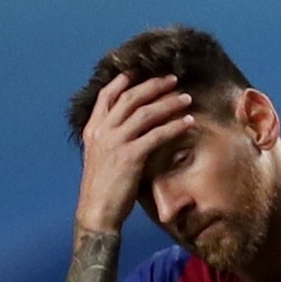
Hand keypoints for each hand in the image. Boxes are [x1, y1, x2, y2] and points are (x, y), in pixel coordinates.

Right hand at [74, 73, 194, 233]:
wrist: (96, 211)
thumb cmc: (101, 186)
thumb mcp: (98, 155)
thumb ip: (109, 137)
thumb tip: (126, 125)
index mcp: (92, 129)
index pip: (107, 95)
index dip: (123, 80)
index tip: (139, 70)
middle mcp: (103, 131)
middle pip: (131, 98)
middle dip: (154, 85)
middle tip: (172, 79)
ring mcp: (116, 142)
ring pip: (146, 113)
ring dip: (169, 102)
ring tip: (186, 98)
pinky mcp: (130, 156)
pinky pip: (157, 135)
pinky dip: (174, 126)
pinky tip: (188, 122)